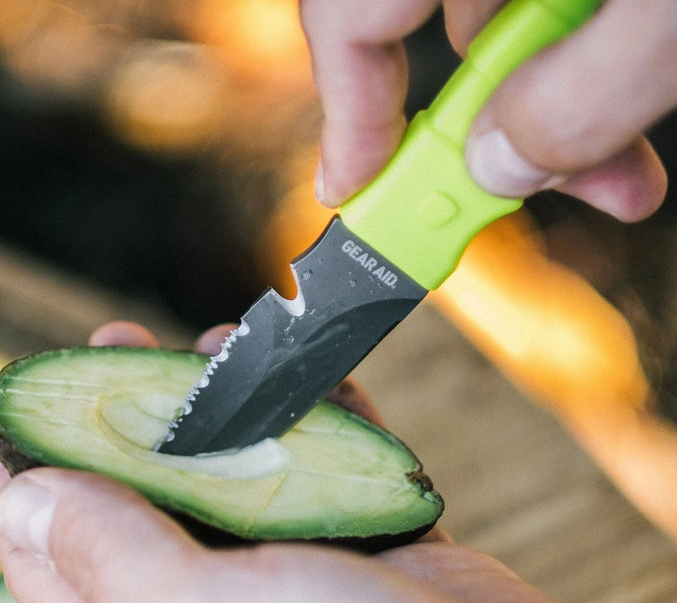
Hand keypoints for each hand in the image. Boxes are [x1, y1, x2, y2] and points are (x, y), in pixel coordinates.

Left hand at [0, 322, 655, 602]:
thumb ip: (112, 556)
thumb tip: (24, 503)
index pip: (56, 563)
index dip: (25, 484)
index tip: (17, 405)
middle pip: (149, 501)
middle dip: (123, 420)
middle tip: (116, 341)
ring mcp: (301, 575)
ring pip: (244, 473)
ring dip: (227, 408)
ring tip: (218, 342)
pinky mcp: (375, 549)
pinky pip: (334, 466)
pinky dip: (321, 417)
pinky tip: (312, 370)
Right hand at [300, 0, 675, 220]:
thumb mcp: (673, 19)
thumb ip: (580, 101)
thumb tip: (498, 169)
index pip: (348, 11)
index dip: (344, 118)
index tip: (351, 198)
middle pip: (415, 19)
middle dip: (472, 126)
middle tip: (508, 200)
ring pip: (490, 10)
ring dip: (545, 94)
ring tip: (617, 169)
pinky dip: (574, 46)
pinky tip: (638, 83)